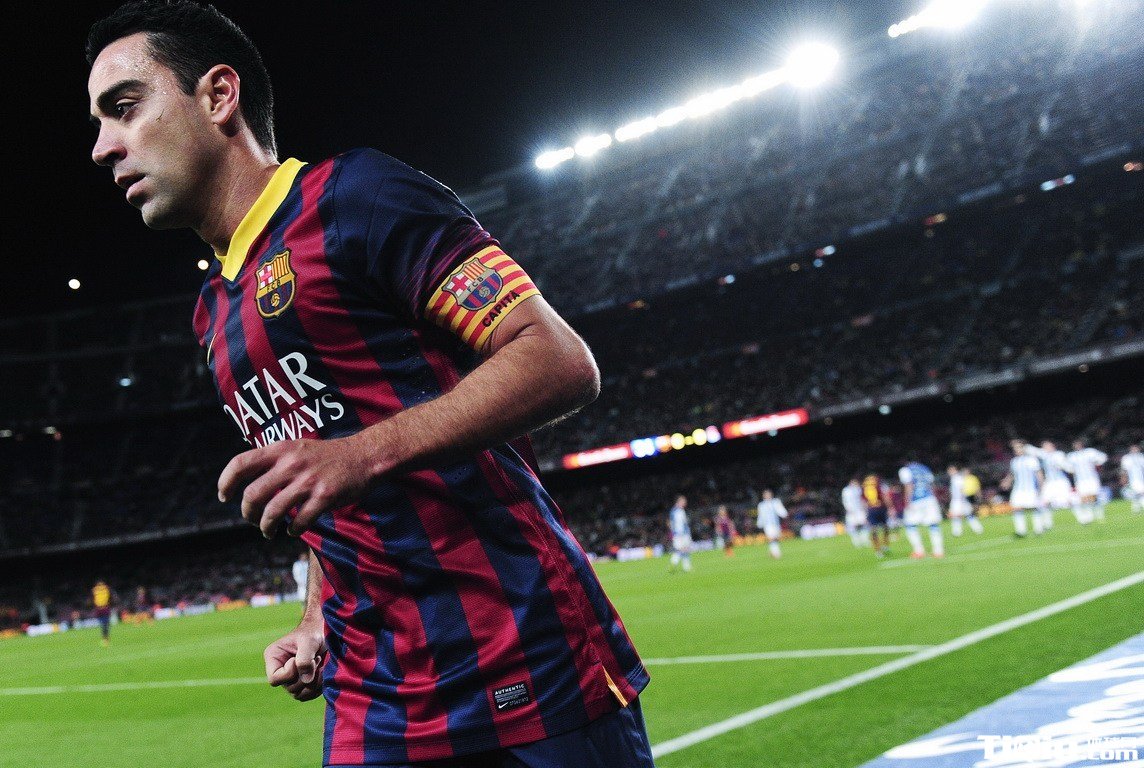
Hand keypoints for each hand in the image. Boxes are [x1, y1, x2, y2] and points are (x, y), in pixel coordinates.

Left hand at [217, 435, 374, 536]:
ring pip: (273, 512)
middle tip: (251, 519)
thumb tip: (246, 483)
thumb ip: (273, 461)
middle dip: (247, 513)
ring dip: (266, 526)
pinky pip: (300, 521)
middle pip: (253, 494)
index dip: (226, 482)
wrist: (363, 456)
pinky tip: (294, 530)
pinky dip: (293, 530)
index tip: (224, 496)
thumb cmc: (326, 456)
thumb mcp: (296, 448)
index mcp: (281, 449)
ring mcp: (308, 481)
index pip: (240, 464)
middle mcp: (291, 464)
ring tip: (268, 531)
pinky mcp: (325, 496)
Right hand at [265, 620, 327, 701]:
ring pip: (299, 694)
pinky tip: (323, 671)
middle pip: (289, 688)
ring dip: (313, 682)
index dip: (290, 672)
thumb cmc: (314, 632)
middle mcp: (280, 671)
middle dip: (306, 675)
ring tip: (320, 664)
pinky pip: (308, 695)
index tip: (300, 658)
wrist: (325, 633)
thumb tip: (306, 680)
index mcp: (273, 658)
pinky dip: (318, 687)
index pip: (275, 679)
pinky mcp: (302, 684)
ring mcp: (291, 679)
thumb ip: (304, 659)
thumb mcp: (308, 641)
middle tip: (316, 659)